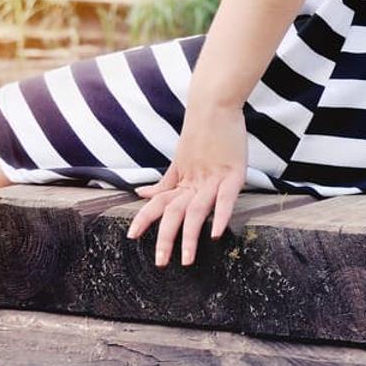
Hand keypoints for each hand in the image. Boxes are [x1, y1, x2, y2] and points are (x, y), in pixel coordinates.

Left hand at [127, 101, 247, 266]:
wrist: (214, 103)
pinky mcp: (233, 173)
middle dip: (166, 238)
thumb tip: (141, 194)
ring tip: (187, 259)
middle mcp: (194, 181)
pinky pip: (226, 198)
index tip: (132, 237)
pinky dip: (221, 215)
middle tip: (161, 262)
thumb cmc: (201, 131)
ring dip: (190, 236)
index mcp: (182, 178)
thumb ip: (164, 182)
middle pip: (174, 213)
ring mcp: (213, 178)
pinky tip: (216, 233)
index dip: (145, 218)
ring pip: (197, 211)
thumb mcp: (180, 159)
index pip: (158, 202)